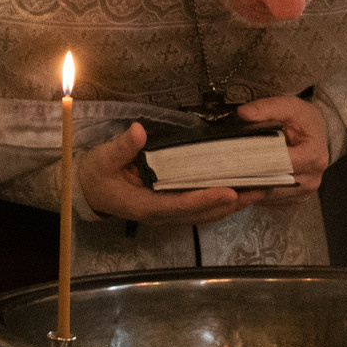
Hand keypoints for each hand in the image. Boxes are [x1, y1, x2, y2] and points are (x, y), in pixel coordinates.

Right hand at [75, 123, 279, 226]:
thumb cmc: (95, 174)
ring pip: (204, 214)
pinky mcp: (171, 206)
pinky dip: (221, 203)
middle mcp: (160, 215)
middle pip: (200, 213)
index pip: (180, 205)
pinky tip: (239, 192)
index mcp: (144, 206)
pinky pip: (200, 209)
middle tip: (259, 189)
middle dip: (230, 203)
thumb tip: (139, 131)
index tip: (229, 191)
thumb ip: (121, 148)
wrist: (87, 189)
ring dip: (232, 205)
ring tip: (259, 190)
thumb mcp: (102, 159)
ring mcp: (167, 213)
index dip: (205, 199)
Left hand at [235, 95, 331, 194]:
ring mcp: (304, 193)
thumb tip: (243, 113)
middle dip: (249, 175)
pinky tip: (244, 180)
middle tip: (224, 168)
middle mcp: (312, 178)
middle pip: (273, 182)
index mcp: (313, 156)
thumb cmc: (304, 120)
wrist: (317, 134)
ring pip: (269, 195)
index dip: (256, 160)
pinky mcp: (295, 200)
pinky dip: (257, 192)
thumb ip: (266, 108)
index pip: (280, 163)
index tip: (233, 157)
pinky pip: (271, 201)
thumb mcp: (288, 106)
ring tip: (230, 175)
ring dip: (250, 186)